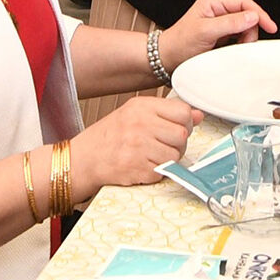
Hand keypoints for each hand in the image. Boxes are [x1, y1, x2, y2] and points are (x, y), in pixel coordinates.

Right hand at [71, 95, 197, 200]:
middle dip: (178, 144)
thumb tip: (198, 116)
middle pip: (182, 135)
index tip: (177, 129)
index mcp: (142, 106)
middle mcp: (140, 124)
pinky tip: (143, 166)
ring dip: (168, 160)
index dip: (185, 123)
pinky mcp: (136, 169)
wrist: (82, 160)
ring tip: (152, 156)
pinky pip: (163, 172)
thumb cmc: (108, 137)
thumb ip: (167, 113)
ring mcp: (138, 147)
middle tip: (164, 146)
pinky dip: (157, 172)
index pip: (183, 111)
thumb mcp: (135, 114)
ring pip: (175, 155)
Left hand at [160, 0, 276, 67]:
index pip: (243, 3)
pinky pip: (238, 37)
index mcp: (213, 2)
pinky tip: (234, 50)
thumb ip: (230, 23)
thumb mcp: (205, 32)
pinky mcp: (220, 35)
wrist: (166, 60)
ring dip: (245, 39)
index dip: (258, 14)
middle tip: (247, 44)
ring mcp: (219, 23)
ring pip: (244, 27)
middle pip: (246, 15)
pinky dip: (240, 44)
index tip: (269, 26)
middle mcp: (217, 10)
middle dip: (250, 30)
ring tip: (237, 49)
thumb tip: (252, 17)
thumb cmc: (179, 44)